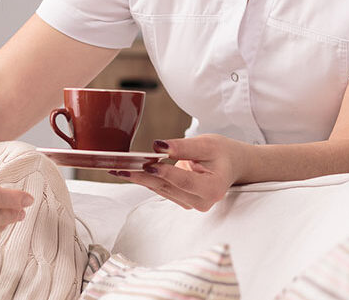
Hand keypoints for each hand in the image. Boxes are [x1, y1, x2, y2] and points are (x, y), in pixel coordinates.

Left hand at [112, 134, 246, 211]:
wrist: (232, 165)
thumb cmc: (222, 152)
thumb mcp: (207, 144)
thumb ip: (183, 147)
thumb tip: (158, 146)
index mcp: (213, 188)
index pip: (185, 180)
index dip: (166, 172)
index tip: (148, 163)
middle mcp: (202, 201)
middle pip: (167, 187)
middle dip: (141, 176)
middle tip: (119, 168)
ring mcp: (191, 204)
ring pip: (160, 189)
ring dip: (138, 178)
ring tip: (116, 168)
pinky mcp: (182, 200)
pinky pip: (161, 189)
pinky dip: (145, 179)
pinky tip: (128, 171)